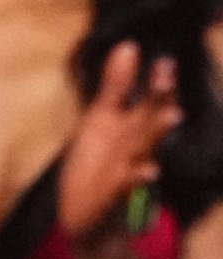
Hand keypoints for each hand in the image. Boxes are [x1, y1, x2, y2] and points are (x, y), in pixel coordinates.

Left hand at [59, 42, 180, 243]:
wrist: (88, 213)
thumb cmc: (98, 160)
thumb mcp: (101, 118)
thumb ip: (116, 85)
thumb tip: (129, 46)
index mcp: (130, 126)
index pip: (150, 102)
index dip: (158, 83)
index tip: (166, 60)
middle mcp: (134, 146)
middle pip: (150, 120)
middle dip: (160, 100)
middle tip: (169, 78)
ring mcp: (126, 170)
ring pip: (144, 149)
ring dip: (156, 132)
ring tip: (171, 114)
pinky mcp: (112, 193)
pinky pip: (126, 184)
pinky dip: (137, 177)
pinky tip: (148, 170)